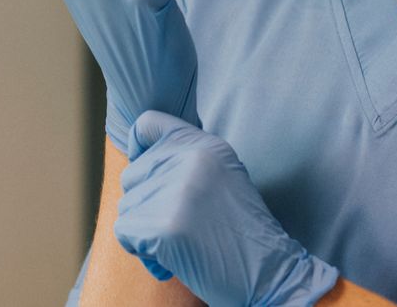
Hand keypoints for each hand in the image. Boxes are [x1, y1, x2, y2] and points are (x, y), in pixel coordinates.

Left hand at [116, 111, 339, 306]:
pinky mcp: (165, 226)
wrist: (270, 274)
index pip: (147, 123)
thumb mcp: (222, 178)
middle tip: (178, 227)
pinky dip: (142, 253)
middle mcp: (190, 159)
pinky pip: (126, 234)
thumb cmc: (242, 234)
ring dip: (145, 233)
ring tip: (181, 245)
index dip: (138, 149)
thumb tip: (135, 160)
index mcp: (205, 145)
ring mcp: (177, 192)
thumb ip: (184, 162)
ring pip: (127, 207)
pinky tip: (171, 262)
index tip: (148, 176)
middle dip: (145, 206)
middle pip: (132, 175)